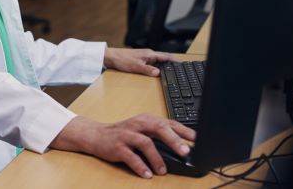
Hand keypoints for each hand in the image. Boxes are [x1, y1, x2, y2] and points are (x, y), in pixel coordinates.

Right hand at [52, 115, 195, 177]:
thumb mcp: (142, 130)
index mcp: (147, 119)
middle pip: (159, 128)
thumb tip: (182, 148)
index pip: (168, 123)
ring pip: (146, 143)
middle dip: (174, 140)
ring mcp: (127, 135)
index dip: (183, 131)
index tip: (196, 140)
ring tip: (163, 170)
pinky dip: (140, 166)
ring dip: (157, 158)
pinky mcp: (117, 146)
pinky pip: (130, 156)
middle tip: (184, 152)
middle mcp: (138, 124)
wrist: (96, 135)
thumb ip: (159, 136)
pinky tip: (147, 174)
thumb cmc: (123, 134)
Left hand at [103, 47, 177, 76]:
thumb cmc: (122, 60)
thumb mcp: (136, 66)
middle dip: (170, 62)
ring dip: (163, 65)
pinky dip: (156, 66)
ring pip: (157, 61)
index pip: (165, 56)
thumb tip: (158, 73)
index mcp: (149, 54)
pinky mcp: (140, 60)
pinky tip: (157, 71)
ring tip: (171, 70)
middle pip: (162, 58)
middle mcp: (148, 54)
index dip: (173, 60)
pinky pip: (152, 63)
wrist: (111, 57)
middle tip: (178, 68)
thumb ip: (148, 70)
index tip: (181, 63)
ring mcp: (144, 56)